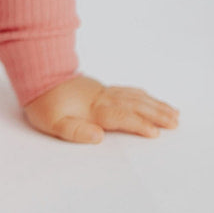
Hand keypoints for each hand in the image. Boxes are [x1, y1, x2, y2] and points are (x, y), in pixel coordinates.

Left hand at [22, 74, 179, 143]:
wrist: (37, 76)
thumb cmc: (44, 104)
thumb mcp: (52, 123)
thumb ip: (75, 131)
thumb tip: (98, 136)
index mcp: (94, 109)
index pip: (122, 117)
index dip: (139, 124)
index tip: (156, 133)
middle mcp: (103, 98)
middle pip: (135, 105)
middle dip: (157, 114)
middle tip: (176, 122)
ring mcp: (103, 91)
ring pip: (135, 96)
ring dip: (155, 104)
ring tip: (173, 112)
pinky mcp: (101, 89)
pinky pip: (127, 91)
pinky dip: (142, 95)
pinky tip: (149, 98)